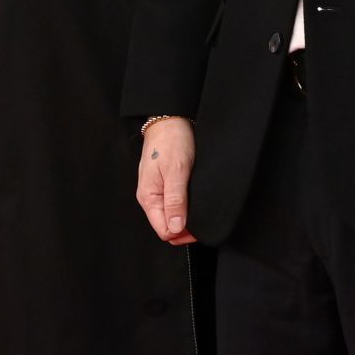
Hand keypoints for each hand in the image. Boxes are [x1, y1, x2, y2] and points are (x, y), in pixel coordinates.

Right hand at [136, 118, 197, 245]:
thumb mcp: (176, 171)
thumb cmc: (171, 141)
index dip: (182, 234)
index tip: (200, 230)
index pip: (164, 231)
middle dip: (186, 229)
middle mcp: (151, 197)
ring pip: (172, 216)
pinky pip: (174, 204)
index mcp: (149, 198)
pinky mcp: (166, 184)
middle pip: (167, 226)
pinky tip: (196, 203)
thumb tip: (176, 229)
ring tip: (202, 212)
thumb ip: (175, 200)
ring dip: (187, 218)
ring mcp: (158, 191)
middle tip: (206, 222)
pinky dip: (186, 207)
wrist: (170, 119)